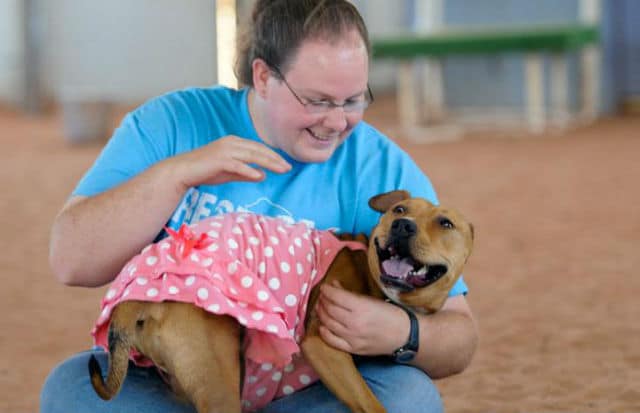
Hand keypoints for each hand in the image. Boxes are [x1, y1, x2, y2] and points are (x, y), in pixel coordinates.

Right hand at [169, 136, 290, 188]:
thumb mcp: (229, 172)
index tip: (285, 165)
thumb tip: (263, 175)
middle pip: (258, 150)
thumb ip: (245, 173)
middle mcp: (231, 143)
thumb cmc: (205, 171)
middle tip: (288, 168)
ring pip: (252, 155)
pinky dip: (250, 170)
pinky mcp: (219, 160)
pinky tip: (261, 176)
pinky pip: (238, 165)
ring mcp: (225, 150)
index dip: (272, 156)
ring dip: (269, 163)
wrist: (182, 171)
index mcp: (234, 142)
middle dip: (275, 159)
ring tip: (282, 170)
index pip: (258, 148)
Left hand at [316, 281, 409, 355]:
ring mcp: (352, 337)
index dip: (327, 290)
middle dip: (323, 300)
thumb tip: (333, 285)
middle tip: (322, 296)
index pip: (336, 296)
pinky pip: (332, 341)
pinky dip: (324, 332)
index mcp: (361, 307)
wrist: (404, 335)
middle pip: (330, 309)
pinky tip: (323, 325)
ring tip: (321, 307)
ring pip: (328, 323)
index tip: (324, 287)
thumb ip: (351, 294)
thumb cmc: (390, 314)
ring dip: (321, 313)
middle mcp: (354, 323)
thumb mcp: (371, 300)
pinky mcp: (353, 349)